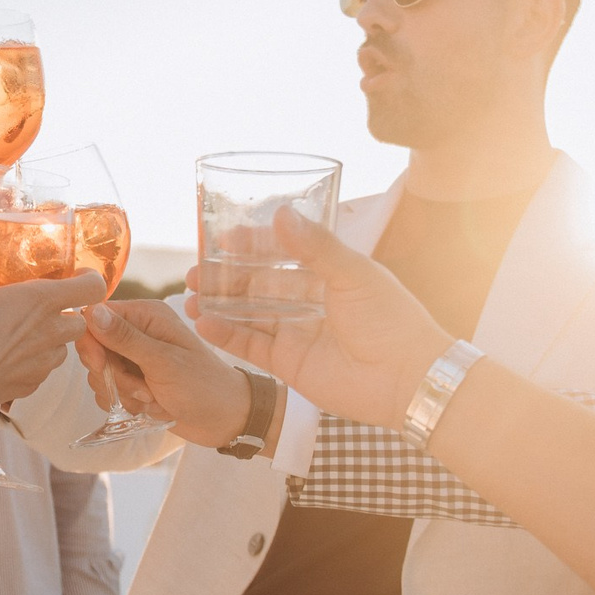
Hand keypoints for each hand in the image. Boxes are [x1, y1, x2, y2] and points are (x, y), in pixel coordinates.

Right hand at [0, 242, 104, 409]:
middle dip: (68, 315)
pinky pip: (42, 371)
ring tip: (24, 334)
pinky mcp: (33, 383)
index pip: (93, 287)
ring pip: (63, 348)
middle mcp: (53, 330)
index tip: (78, 276)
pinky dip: (32, 364)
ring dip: (51, 341)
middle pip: (80, 321)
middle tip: (45, 309)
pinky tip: (8, 358)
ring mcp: (45, 360)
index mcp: (44, 300)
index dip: (90, 280)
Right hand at [78, 300, 253, 446]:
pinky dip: (127, 403)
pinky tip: (152, 406)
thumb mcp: (163, 362)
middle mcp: (138, 332)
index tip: (102, 365)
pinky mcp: (135, 381)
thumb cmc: (203, 386)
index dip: (92, 341)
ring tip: (153, 398)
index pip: (96, 316)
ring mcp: (136, 358)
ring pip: (101, 373)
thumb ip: (125, 338)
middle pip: (95, 348)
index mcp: (146, 316)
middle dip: (112, 374)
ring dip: (122, 392)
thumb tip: (92, 312)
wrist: (226, 420)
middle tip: (141, 387)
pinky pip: (110, 391)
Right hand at [190, 210, 451, 429]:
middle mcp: (308, 301)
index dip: (251, 245)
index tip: (222, 239)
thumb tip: (280, 215)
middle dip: (224, 277)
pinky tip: (203, 323)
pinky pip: (250, 346)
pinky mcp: (289, 364)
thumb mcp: (354, 274)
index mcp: (327, 273)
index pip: (281, 253)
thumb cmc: (391, 320)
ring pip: (247, 314)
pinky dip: (226, 335)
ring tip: (188, 297)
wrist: (407, 379)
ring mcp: (296, 332)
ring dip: (218, 305)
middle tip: (192, 271)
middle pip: (257, 284)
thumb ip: (315, 247)